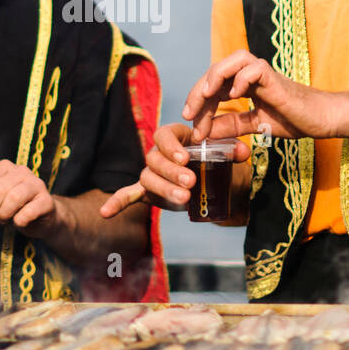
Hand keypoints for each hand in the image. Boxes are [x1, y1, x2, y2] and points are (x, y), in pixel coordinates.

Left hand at [0, 160, 62, 234]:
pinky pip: (28, 211)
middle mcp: (22, 171)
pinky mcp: (47, 200)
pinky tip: (18, 223)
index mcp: (6, 167)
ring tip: (2, 221)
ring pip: (14, 198)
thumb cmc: (13, 208)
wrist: (41, 218)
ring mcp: (37, 184)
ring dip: (3, 215)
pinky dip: (19, 221)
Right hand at [98, 122, 249, 217]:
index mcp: (175, 137)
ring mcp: (151, 173)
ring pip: (147, 178)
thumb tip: (242, 152)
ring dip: (164, 188)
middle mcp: (158, 153)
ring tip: (185, 198)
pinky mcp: (148, 192)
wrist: (211, 177)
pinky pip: (128, 195)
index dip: (171, 147)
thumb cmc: (215, 158)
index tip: (185, 158)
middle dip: (172, 172)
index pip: (164, 135)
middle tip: (191, 182)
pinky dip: (117, 202)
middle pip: (155, 159)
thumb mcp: (225, 152)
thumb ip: (232, 150)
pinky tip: (106, 213)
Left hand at [181, 49, 330, 143]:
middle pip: (216, 71)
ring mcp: (263, 73)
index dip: (198, 103)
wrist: (322, 119)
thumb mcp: (255, 125)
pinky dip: (241, 79)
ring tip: (206, 96)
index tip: (191, 124)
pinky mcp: (275, 77)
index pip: (213, 86)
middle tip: (189, 114)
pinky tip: (235, 96)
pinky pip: (255, 68)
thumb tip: (206, 132)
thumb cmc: (294, 119)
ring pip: (233, 60)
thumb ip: (232, 125)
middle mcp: (251, 74)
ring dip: (215, 76)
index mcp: (244, 84)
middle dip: (199, 92)